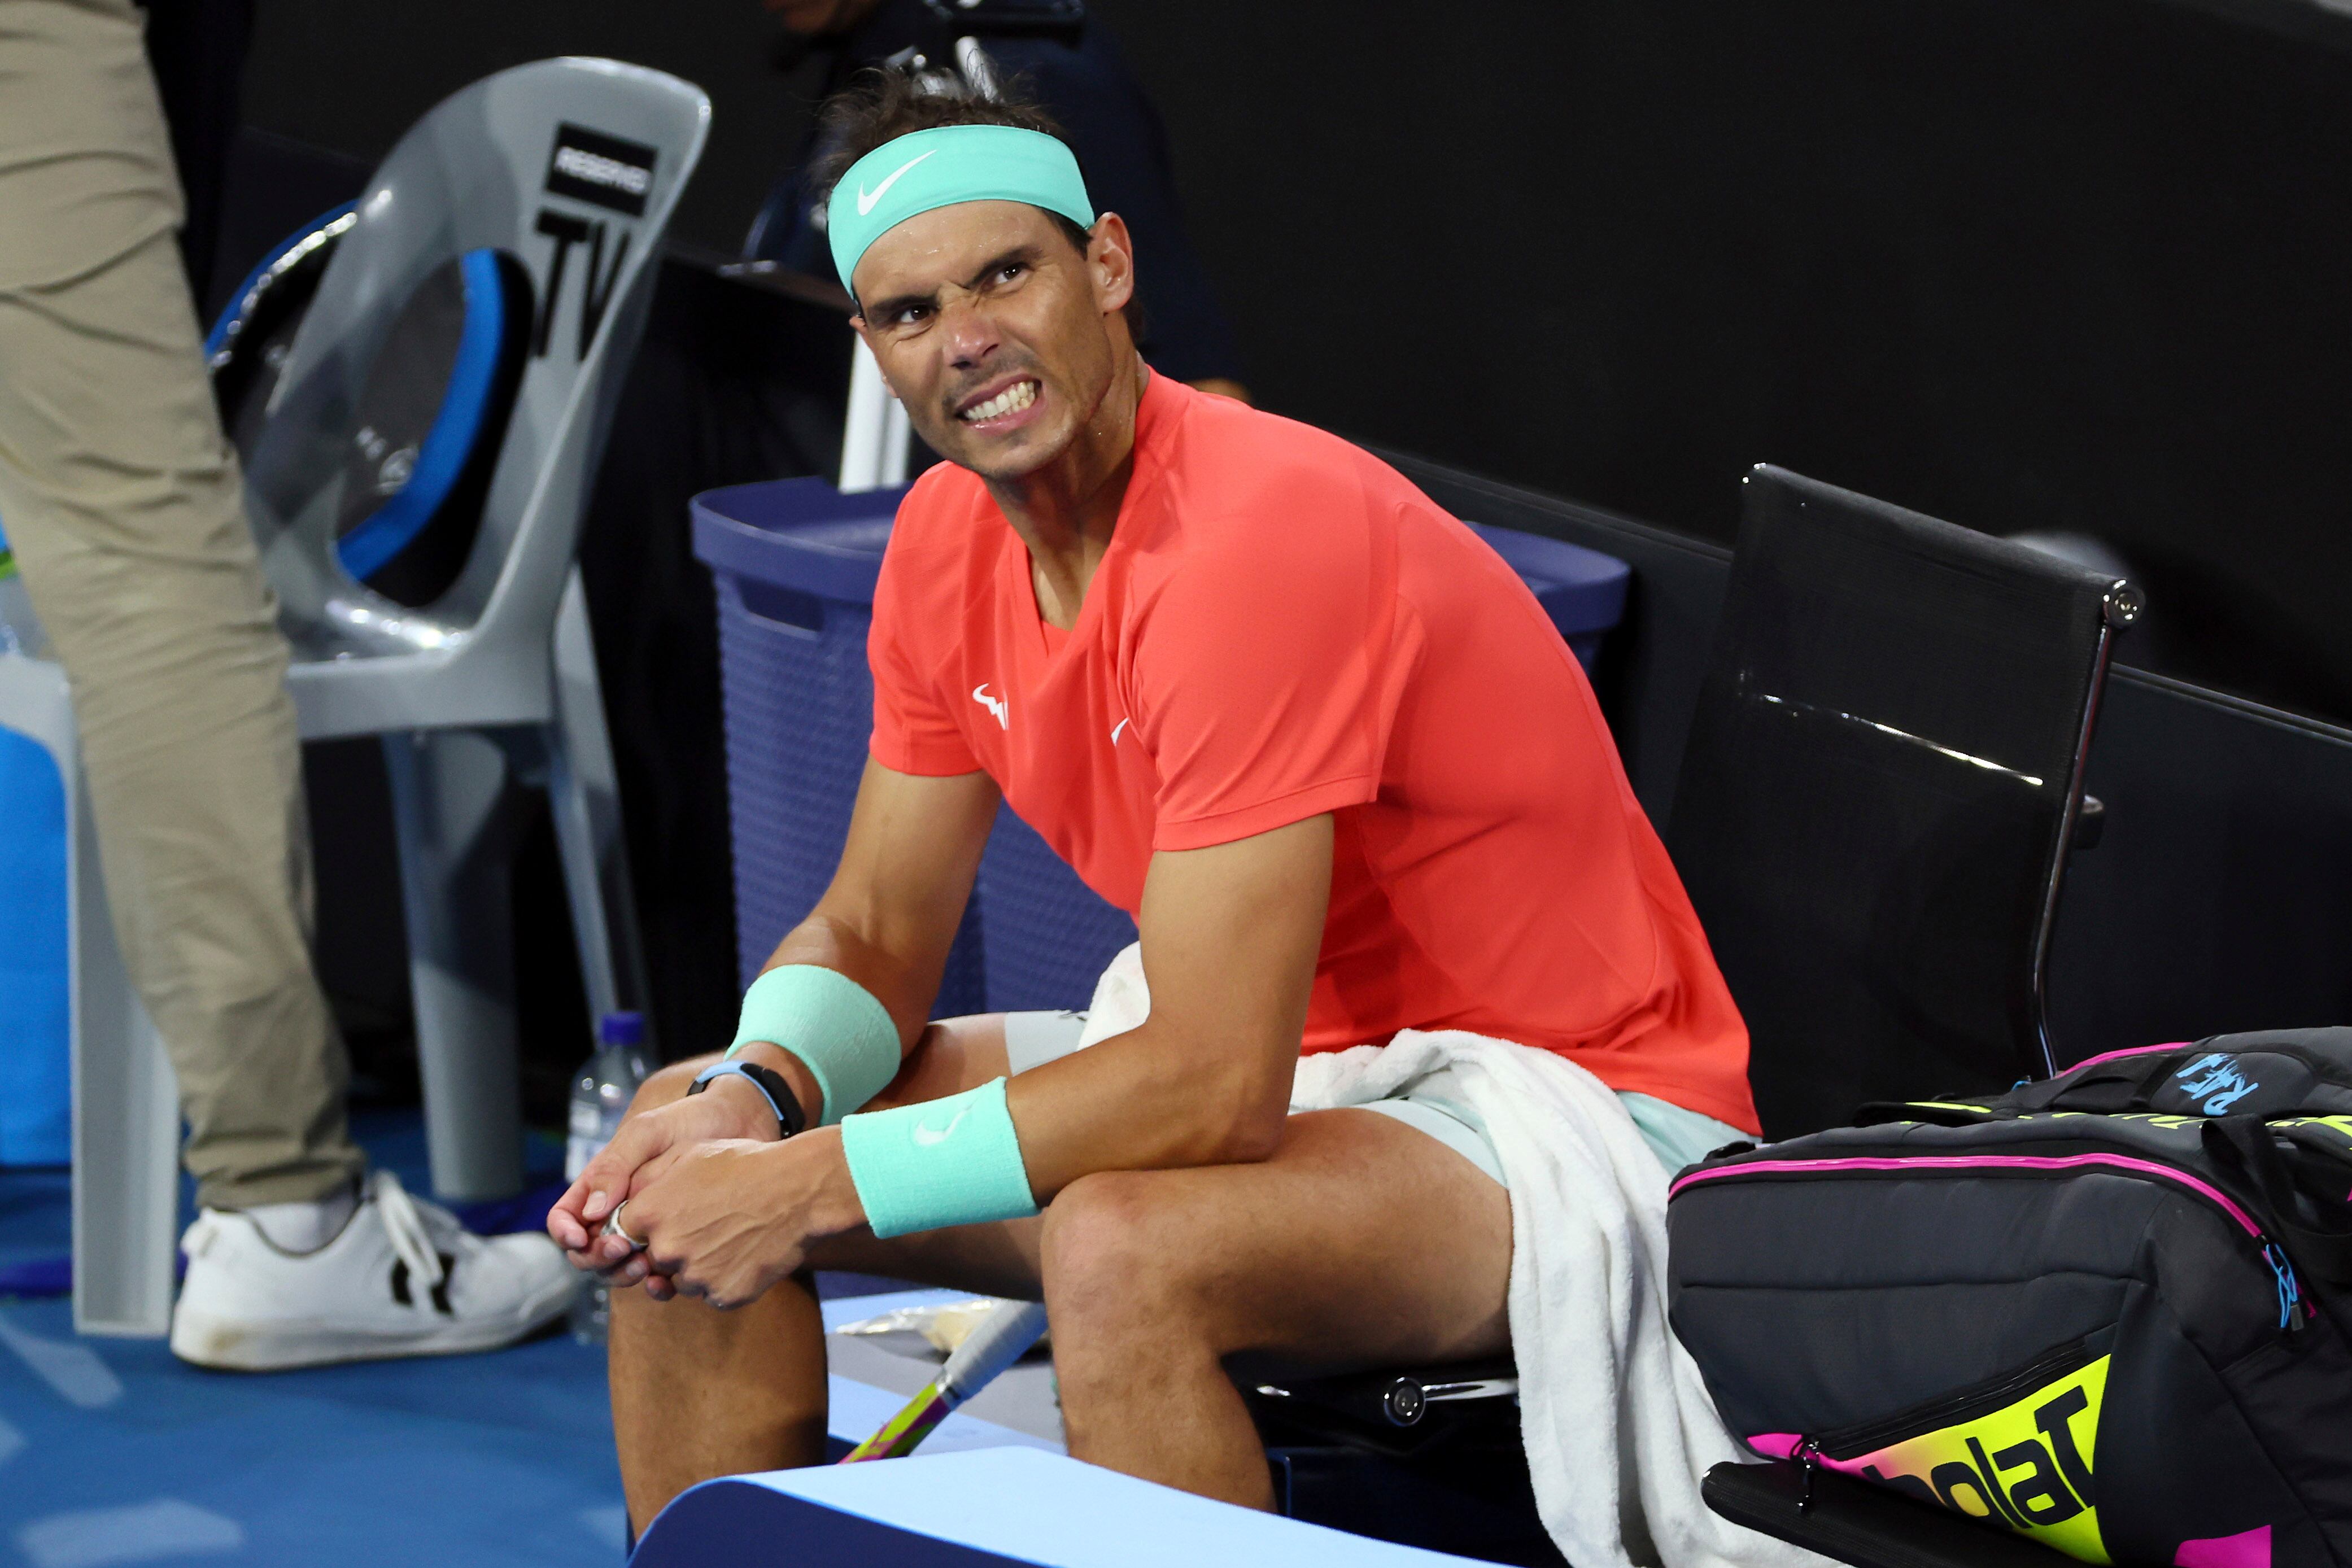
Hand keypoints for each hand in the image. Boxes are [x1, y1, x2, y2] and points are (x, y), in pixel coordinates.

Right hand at [545, 1077, 780, 1269]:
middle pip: (588, 1251)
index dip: (565, 1233)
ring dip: (623, 1274)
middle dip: (597, 1258)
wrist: (743, 1125)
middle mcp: (619, 1211)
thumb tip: (591, 1212)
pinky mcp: (677, 1244)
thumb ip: (615, 1166)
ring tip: (646, 1265)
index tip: (580, 1240)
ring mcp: (648, 1230)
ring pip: (618, 1269)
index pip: (566, 1217)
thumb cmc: (691, 1120)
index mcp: (603, 1184)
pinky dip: (655, 1285)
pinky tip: (665, 1282)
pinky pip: (657, 1276)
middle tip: (622, 1249)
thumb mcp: (648, 1132)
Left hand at [616, 1130, 865, 1308]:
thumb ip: (646, 1180)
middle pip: (656, 1260)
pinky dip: (727, 1278)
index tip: (674, 1215)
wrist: (800, 1190)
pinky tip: (746, 1251)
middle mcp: (666, 1250)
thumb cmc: (746, 1165)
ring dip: (701, 1265)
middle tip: (710, 1223)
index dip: (650, 1225)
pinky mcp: (724, 1296)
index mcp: (650, 1214)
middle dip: (676, 1245)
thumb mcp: (688, 1154)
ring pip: (685, 1280)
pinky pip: (714, 1294)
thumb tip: (623, 1204)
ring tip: (732, 1235)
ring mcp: (696, 1277)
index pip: (626, 1234)